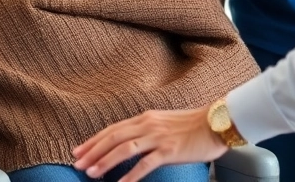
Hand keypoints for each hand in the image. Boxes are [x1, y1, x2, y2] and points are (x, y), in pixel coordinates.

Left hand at [72, 106, 226, 181]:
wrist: (217, 122)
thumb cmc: (194, 125)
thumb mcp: (164, 122)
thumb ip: (147, 130)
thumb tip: (131, 141)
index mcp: (145, 118)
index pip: (112, 129)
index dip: (93, 140)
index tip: (78, 151)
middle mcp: (148, 125)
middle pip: (113, 137)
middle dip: (92, 151)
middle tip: (77, 163)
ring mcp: (158, 137)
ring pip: (124, 149)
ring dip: (105, 161)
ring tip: (91, 173)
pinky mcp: (169, 150)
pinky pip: (145, 164)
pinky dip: (130, 175)